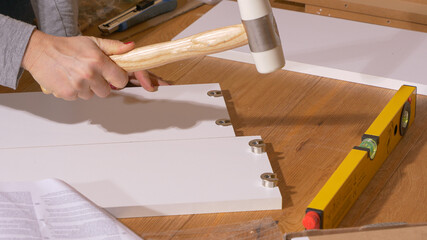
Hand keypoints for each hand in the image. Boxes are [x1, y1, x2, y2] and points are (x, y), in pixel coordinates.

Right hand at [22, 30, 164, 99]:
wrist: (40, 51)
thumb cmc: (67, 46)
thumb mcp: (93, 42)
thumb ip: (114, 47)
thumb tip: (131, 48)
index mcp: (98, 61)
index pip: (121, 80)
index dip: (118, 78)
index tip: (112, 75)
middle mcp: (89, 74)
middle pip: (107, 92)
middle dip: (101, 85)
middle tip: (91, 75)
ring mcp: (78, 85)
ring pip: (92, 96)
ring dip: (87, 89)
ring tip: (78, 75)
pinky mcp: (68, 94)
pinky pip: (79, 98)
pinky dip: (75, 92)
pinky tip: (69, 80)